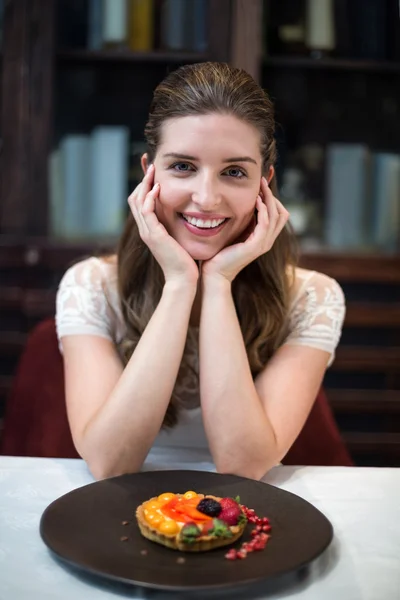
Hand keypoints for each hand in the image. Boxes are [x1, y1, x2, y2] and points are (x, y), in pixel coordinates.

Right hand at [128, 165, 198, 286]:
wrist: (183, 279)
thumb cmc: (185, 262)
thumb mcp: (179, 239)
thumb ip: (177, 227)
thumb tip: (187, 215)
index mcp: (150, 229)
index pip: (140, 202)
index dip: (144, 185)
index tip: (153, 170)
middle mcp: (145, 229)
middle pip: (134, 198)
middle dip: (142, 179)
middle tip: (150, 164)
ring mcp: (147, 232)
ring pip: (137, 201)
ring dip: (144, 184)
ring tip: (152, 170)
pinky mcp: (153, 235)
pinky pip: (146, 211)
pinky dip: (149, 197)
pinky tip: (158, 187)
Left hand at [201, 177, 289, 283]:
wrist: (214, 273)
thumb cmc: (221, 253)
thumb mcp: (235, 232)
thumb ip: (243, 220)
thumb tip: (243, 202)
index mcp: (264, 237)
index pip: (279, 214)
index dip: (273, 198)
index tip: (261, 185)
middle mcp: (267, 240)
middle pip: (282, 213)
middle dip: (273, 195)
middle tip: (262, 181)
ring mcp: (263, 244)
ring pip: (276, 216)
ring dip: (269, 199)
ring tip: (260, 187)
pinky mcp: (255, 246)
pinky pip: (265, 224)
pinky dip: (263, 210)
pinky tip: (256, 201)